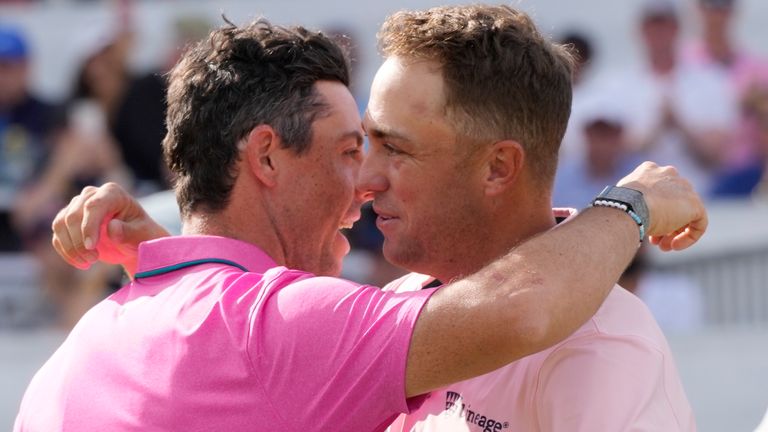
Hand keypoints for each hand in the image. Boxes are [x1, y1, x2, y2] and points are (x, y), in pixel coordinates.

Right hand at [51, 183, 169, 272]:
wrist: (134, 241)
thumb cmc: (141, 235)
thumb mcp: (141, 235)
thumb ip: (128, 231)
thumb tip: (112, 228)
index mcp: (112, 193)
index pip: (93, 206)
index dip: (89, 226)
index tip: (92, 247)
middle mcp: (91, 195)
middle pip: (73, 216)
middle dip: (79, 242)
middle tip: (93, 259)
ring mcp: (77, 206)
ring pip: (60, 225)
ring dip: (71, 248)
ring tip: (89, 262)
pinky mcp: (68, 221)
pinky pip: (57, 236)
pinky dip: (66, 252)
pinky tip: (81, 263)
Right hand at [617, 162, 706, 250]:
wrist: (629, 205)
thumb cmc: (619, 206)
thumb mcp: (622, 201)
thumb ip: (631, 203)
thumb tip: (628, 217)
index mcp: (649, 170)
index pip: (657, 190)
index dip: (652, 210)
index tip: (645, 224)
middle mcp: (669, 174)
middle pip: (672, 202)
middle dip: (664, 223)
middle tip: (655, 240)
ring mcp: (684, 188)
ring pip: (685, 213)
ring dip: (674, 232)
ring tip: (663, 246)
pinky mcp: (695, 204)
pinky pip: (698, 223)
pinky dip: (689, 237)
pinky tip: (674, 246)